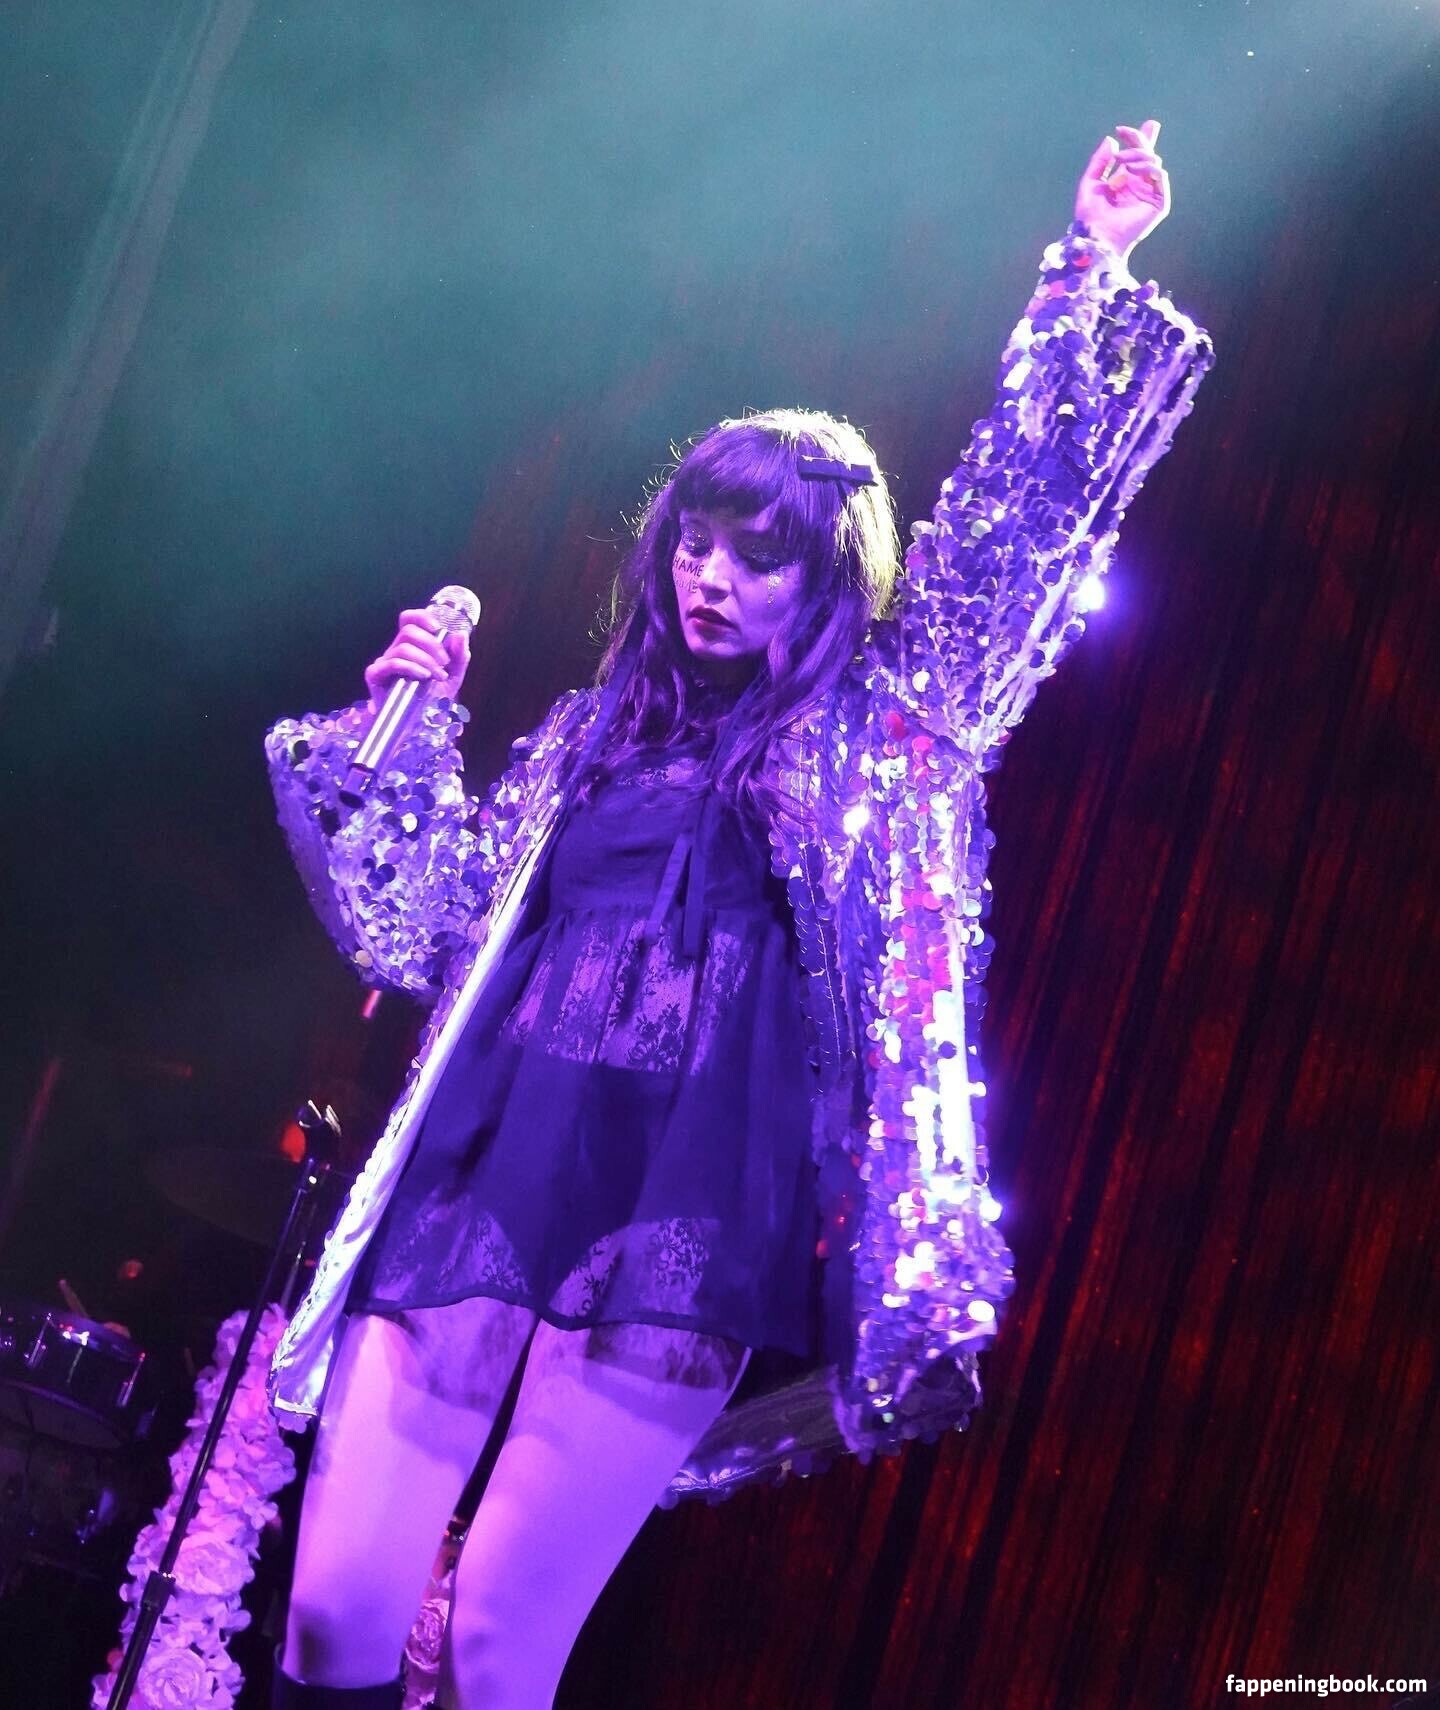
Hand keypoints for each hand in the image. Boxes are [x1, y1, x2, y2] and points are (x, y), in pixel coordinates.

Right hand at [364, 608, 470, 707]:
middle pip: (408, 631)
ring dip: (425, 660)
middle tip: (444, 663)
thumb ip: (459, 656)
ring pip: (402, 647)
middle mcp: (395, 651)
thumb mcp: (453, 677)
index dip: (421, 617)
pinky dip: (410, 667)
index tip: (438, 629)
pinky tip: (423, 676)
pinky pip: (391, 663)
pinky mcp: (375, 676)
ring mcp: (384, 663)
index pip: (408, 619)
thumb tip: (461, 634)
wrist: (421, 725)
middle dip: (431, 644)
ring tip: (437, 675)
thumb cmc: (433, 700)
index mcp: (411, 646)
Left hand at [1074, 119, 1169, 263]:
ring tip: (1121, 160)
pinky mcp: (1158, 204)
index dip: (1134, 137)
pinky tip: (1132, 169)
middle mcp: (1140, 185)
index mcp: (1126, 180)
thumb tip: (1111, 140)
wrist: (1096, 238)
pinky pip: (1160, 177)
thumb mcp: (1090, 183)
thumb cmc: (1090, 216)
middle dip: (1139, 139)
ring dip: (1137, 155)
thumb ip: (1099, 162)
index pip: (1137, 154)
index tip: (1120, 129)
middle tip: (1125, 133)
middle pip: (1148, 153)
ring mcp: (1150, 193)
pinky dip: (1149, 168)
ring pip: (1154, 161)